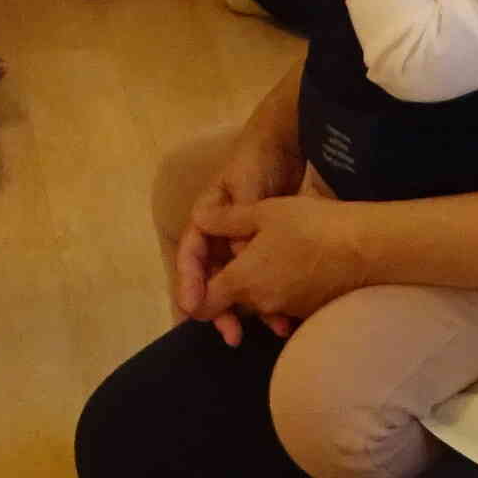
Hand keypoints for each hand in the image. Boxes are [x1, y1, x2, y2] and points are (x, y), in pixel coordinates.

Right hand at [171, 122, 306, 340]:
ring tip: (263, 332)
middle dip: (218, 306)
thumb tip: (237, 257)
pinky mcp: (267, 248)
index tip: (191, 308)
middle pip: (213, 275)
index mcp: (208, 215)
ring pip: (238, 281)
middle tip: (229, 335)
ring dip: (247, 307)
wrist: (288, 143)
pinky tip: (283, 316)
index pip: (192, 253)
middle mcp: (222, 232)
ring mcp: (244, 241)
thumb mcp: (247, 185)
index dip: (189, 281)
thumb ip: (238, 219)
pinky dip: (269, 296)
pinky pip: (262, 278)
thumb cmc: (259, 159)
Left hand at [199, 189, 380, 328]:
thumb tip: (201, 222)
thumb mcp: (265, 212)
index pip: (205, 304)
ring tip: (274, 256)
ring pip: (261, 302)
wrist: (364, 248)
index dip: (195, 298)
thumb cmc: (310, 225)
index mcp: (242, 280)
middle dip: (232, 286)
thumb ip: (228, 220)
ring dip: (260, 286)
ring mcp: (287, 310)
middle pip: (234, 301)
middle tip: (243, 258)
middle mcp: (261, 302)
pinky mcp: (309, 311)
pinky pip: (285, 304)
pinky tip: (296, 266)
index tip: (195, 291)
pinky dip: (283, 290)